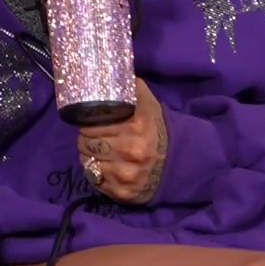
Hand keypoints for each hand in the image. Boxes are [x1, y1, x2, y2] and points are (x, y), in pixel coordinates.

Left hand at [77, 78, 169, 203]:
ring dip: (90, 155)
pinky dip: (96, 172)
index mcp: (136, 127)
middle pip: (86, 144)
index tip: (90, 122)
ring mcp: (127, 175)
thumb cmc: (156, 127)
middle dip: (87, 138)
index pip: (90, 126)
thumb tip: (104, 72)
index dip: (87, 123)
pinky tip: (106, 165)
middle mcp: (131, 152)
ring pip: (88, 162)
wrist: (178, 160)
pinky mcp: (123, 193)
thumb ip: (127, 87)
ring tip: (100, 150)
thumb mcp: (146, 102)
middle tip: (95, 136)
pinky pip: (95, 180)